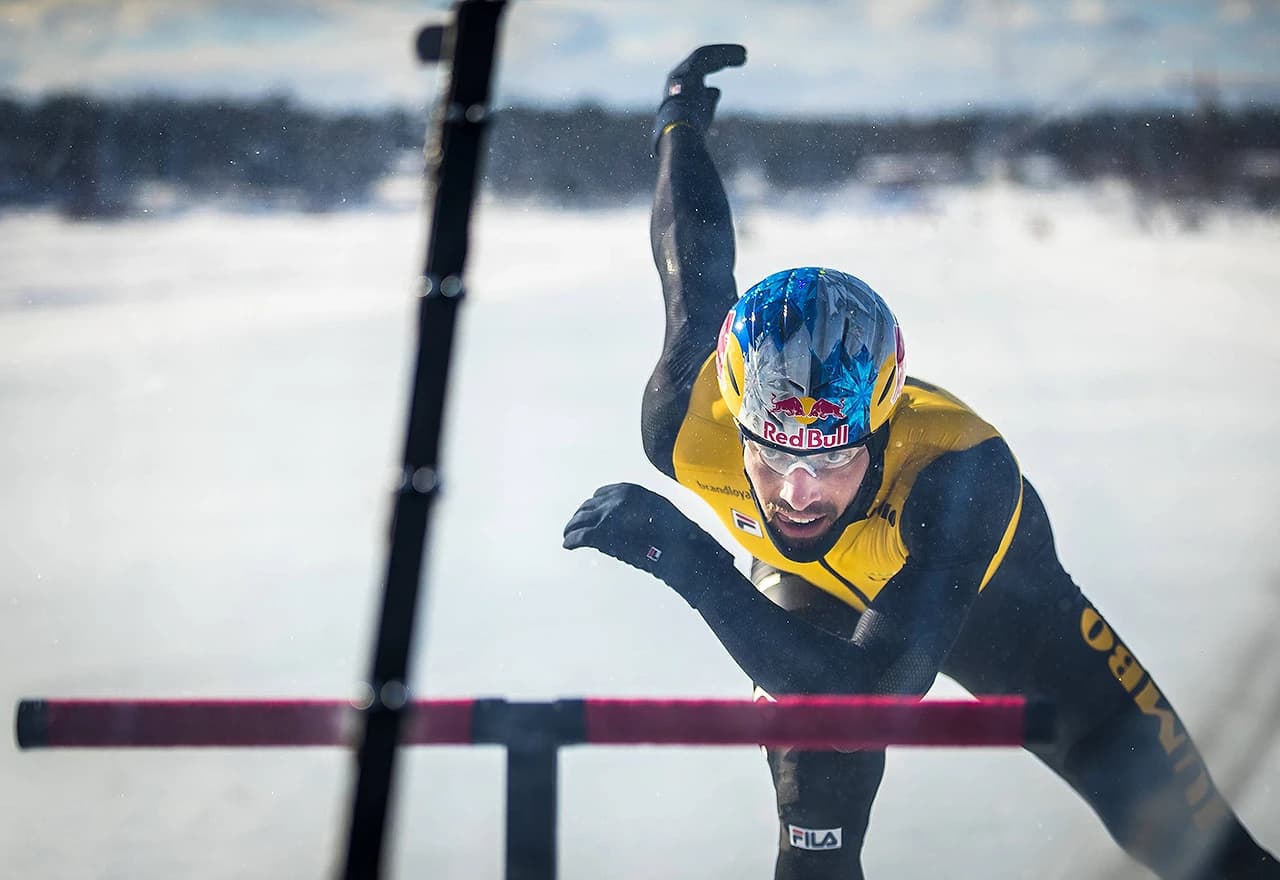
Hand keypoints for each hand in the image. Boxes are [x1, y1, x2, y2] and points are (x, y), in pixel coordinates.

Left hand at [563, 482, 733, 605]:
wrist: (678, 548)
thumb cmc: (675, 533)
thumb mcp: (658, 510)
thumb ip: (641, 509)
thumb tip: (633, 519)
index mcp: (628, 490)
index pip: (601, 494)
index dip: (593, 506)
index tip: (589, 514)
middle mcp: (614, 499)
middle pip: (587, 507)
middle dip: (579, 517)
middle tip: (574, 526)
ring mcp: (605, 515)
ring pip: (579, 520)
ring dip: (571, 528)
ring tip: (568, 536)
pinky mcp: (600, 534)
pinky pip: (579, 536)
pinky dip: (571, 541)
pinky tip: (568, 546)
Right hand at [651, 43, 746, 152]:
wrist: (681, 129)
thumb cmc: (692, 127)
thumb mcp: (703, 112)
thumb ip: (709, 100)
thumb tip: (716, 90)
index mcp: (680, 84)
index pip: (701, 68)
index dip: (718, 64)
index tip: (736, 63)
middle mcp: (678, 74)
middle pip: (704, 60)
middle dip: (723, 57)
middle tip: (743, 57)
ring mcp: (682, 71)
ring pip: (706, 55)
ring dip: (726, 53)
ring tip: (744, 55)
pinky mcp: (689, 69)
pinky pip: (709, 56)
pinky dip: (726, 54)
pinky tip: (741, 56)